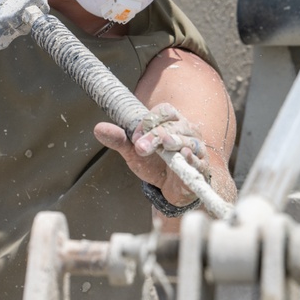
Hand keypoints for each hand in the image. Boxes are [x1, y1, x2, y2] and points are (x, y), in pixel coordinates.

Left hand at [93, 103, 209, 206]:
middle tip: (140, 146)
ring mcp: (197, 149)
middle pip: (174, 126)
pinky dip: (192, 158)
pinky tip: (183, 156)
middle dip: (156, 134)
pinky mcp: (201, 167)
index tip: (134, 135)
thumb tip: (97, 128)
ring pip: (188, 141)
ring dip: (176, 142)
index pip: (165, 111)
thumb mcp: (135, 152)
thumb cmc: (156, 164)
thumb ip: (119, 140)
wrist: (172, 188)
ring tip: (165, 145)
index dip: (150, 119)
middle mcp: (187, 132)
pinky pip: (198, 160)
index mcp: (172, 122)